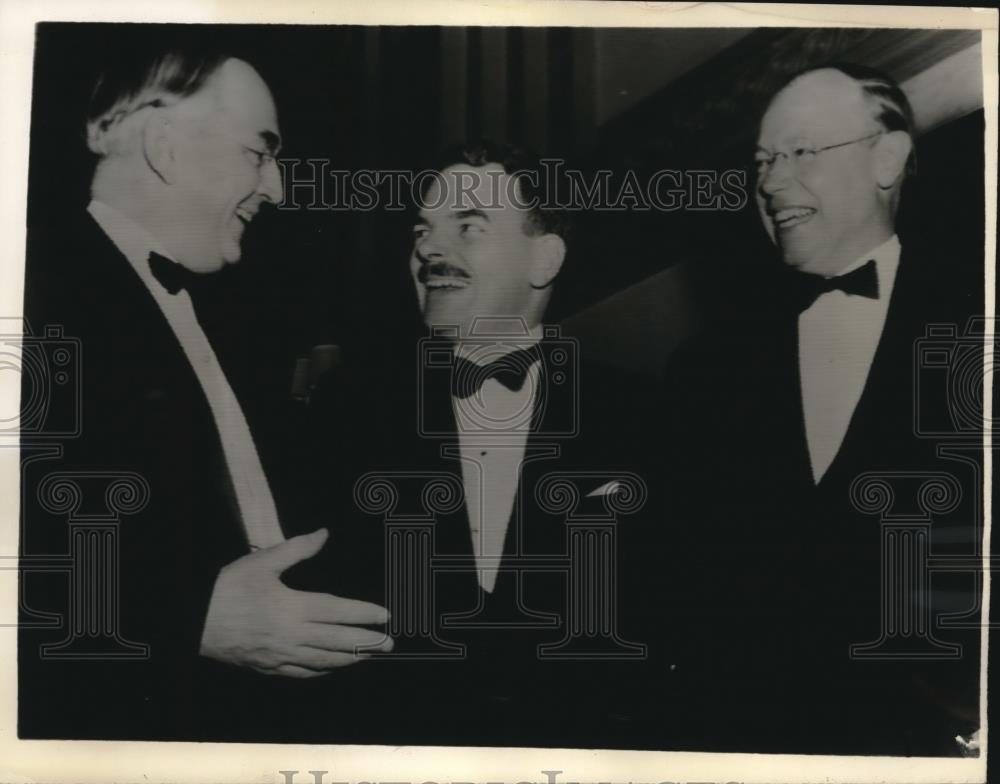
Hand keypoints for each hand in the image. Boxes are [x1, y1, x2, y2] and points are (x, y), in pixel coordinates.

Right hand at [199, 529, 392, 677]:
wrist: (193, 621)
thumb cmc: (227, 589)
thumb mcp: (262, 562)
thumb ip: (297, 549)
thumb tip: (324, 534)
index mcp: (292, 607)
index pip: (339, 611)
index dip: (365, 614)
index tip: (385, 615)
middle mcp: (291, 635)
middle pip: (339, 641)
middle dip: (367, 642)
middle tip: (390, 643)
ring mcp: (281, 655)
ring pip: (325, 662)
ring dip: (350, 659)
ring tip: (370, 656)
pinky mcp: (269, 667)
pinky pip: (303, 674)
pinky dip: (323, 671)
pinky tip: (333, 668)